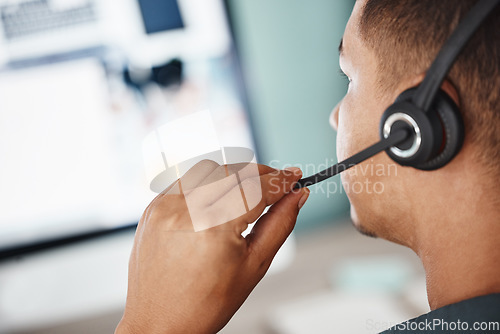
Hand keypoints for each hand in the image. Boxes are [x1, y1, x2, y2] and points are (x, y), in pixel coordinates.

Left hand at [115, 160, 308, 333]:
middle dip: (261, 173)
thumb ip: (279, 224)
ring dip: (233, 174)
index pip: (257, 189)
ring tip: (248, 192)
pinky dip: (206, 183)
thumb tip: (297, 196)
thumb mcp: (254, 266)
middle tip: (277, 183)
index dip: (281, 180)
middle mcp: (185, 210)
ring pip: (209, 169)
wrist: (160, 322)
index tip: (295, 177)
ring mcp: (165, 206)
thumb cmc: (205, 303)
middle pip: (234, 171)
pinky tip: (217, 200)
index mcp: (213, 228)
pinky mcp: (153, 208)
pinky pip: (185, 180)